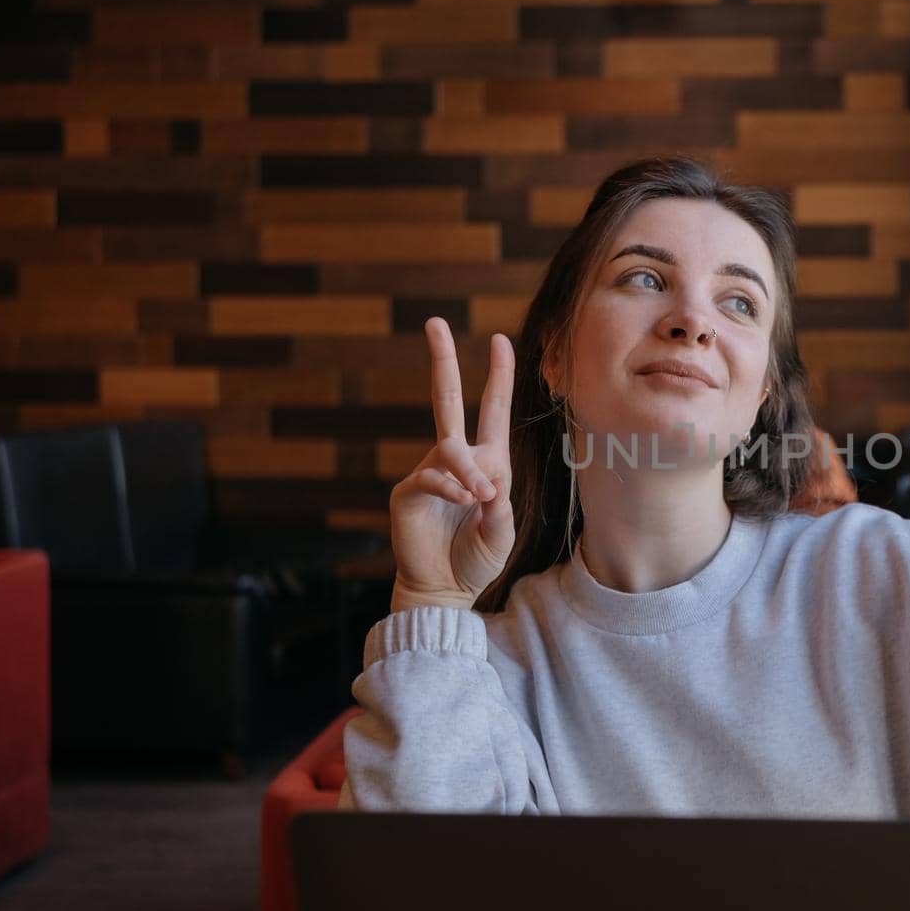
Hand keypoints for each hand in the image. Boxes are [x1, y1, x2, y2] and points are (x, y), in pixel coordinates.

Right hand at [388, 317, 516, 611]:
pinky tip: (462, 502)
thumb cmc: (476, 560)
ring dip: (469, 471)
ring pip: (449, 448)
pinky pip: (431, 475)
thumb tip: (484, 481)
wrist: (444, 589)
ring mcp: (429, 472)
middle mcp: (456, 460)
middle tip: (434, 321)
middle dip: (443, 360)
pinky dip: (451, 487)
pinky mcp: (408, 492)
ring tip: (481, 499)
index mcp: (487, 463)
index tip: (501, 341)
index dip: (498, 377)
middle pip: (445, 400)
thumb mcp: (501, 532)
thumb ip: (499, 506)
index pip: (491, 411)